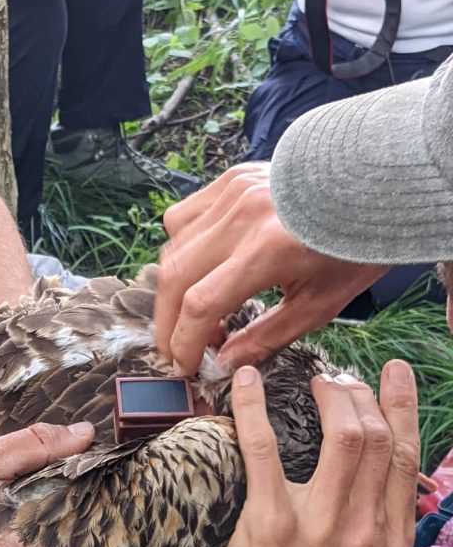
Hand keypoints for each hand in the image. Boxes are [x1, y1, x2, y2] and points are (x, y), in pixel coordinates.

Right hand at [154, 164, 387, 374]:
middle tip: (177, 351)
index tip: (185, 367)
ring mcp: (233, 192)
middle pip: (175, 278)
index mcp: (269, 249)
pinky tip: (204, 269)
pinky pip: (184, 218)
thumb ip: (265, 337)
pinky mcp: (231, 179)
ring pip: (173, 248)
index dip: (185, 343)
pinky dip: (183, 250)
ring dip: (174, 289)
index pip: (201, 304)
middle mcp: (242, 216)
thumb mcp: (318, 306)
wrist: (378, 186)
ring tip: (196, 316)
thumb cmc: (354, 248)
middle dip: (168, 323)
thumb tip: (224, 363)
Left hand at [183, 361, 418, 546]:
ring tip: (311, 381)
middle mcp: (366, 535)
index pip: (408, 459)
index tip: (392, 378)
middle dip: (360, 392)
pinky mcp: (269, 527)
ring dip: (328, 392)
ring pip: (344, 432)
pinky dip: (254, 408)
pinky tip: (246, 384)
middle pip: (379, 436)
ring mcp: (321, 529)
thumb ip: (369, 539)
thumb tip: (365, 492)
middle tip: (338, 378)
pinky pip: (266, 449)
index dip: (400, 408)